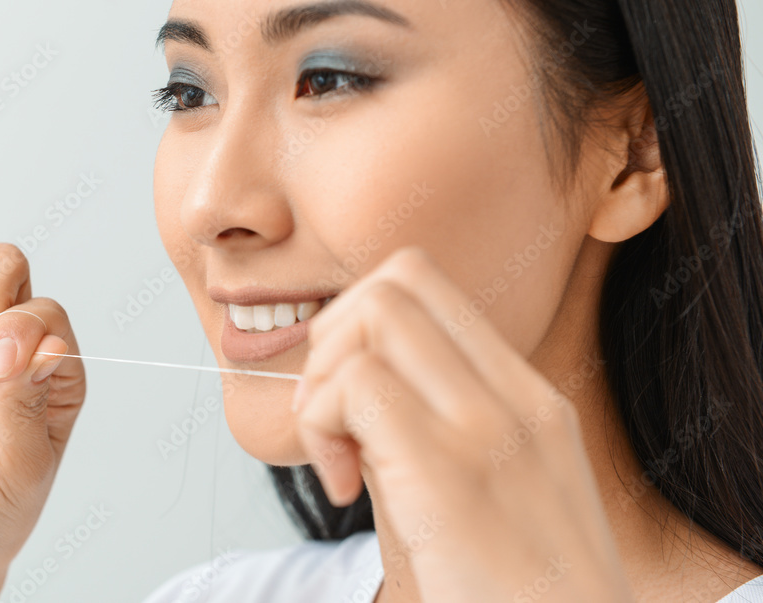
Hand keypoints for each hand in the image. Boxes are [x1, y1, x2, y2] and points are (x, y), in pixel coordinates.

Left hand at [292, 246, 632, 601]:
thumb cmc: (514, 601)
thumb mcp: (485, 501)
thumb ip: (424, 433)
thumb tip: (346, 393)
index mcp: (529, 401)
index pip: (430, 286)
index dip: (362, 323)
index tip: (349, 401)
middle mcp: (516, 400)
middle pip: (397, 278)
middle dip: (334, 336)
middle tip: (331, 419)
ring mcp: (488, 429)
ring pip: (372, 315)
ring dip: (323, 381)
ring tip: (338, 459)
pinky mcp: (449, 471)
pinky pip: (354, 385)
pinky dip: (319, 426)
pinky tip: (342, 490)